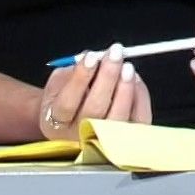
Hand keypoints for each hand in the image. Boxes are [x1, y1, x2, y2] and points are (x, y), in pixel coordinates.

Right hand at [37, 43, 151, 140]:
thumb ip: (71, 72)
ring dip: (125, 89)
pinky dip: (140, 98)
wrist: (70, 123)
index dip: (80, 78)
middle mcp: (77, 136)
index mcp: (54, 122)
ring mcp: (103, 140)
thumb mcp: (57, 84)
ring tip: (127, 67)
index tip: (91, 56)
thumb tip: (95, 58)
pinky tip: (135, 80)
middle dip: (107, 77)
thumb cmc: (64, 98)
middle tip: (115, 54)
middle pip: (95, 109)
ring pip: (118, 118)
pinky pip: (137, 120)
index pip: (67, 103)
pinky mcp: (126, 140)